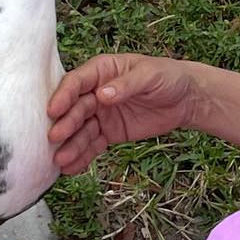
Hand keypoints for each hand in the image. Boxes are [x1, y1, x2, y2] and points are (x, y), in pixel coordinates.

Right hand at [47, 54, 197, 173]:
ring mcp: (101, 114)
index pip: (77, 82)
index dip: (64, 95)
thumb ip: (127, 84)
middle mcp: (96, 92)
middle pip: (75, 108)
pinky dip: (82, 156)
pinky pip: (93, 145)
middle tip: (55, 137)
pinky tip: (71, 168)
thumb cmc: (168, 77)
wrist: (186, 99)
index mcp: (102, 70)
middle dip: (65, 123)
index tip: (53, 110)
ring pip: (81, 130)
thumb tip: (103, 94)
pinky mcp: (109, 133)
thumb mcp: (150, 75)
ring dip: (70, 145)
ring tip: (60, 160)